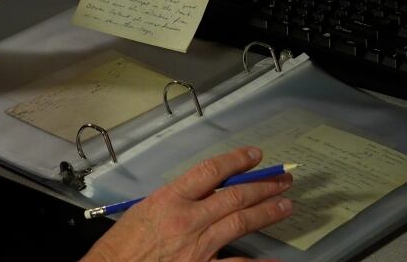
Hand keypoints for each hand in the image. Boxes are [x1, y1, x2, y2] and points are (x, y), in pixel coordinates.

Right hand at [81, 147, 293, 261]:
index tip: (255, 155)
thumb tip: (204, 195)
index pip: (210, 171)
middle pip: (234, 196)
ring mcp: (197, 247)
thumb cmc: (120, 248)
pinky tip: (274, 258)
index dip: (237, 160)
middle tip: (283, 180)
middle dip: (263, 185)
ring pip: (240, 222)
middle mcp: (187, 220)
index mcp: (169, 199)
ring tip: (286, 205)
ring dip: (267, 212)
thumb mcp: (144, 212)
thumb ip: (174, 201)